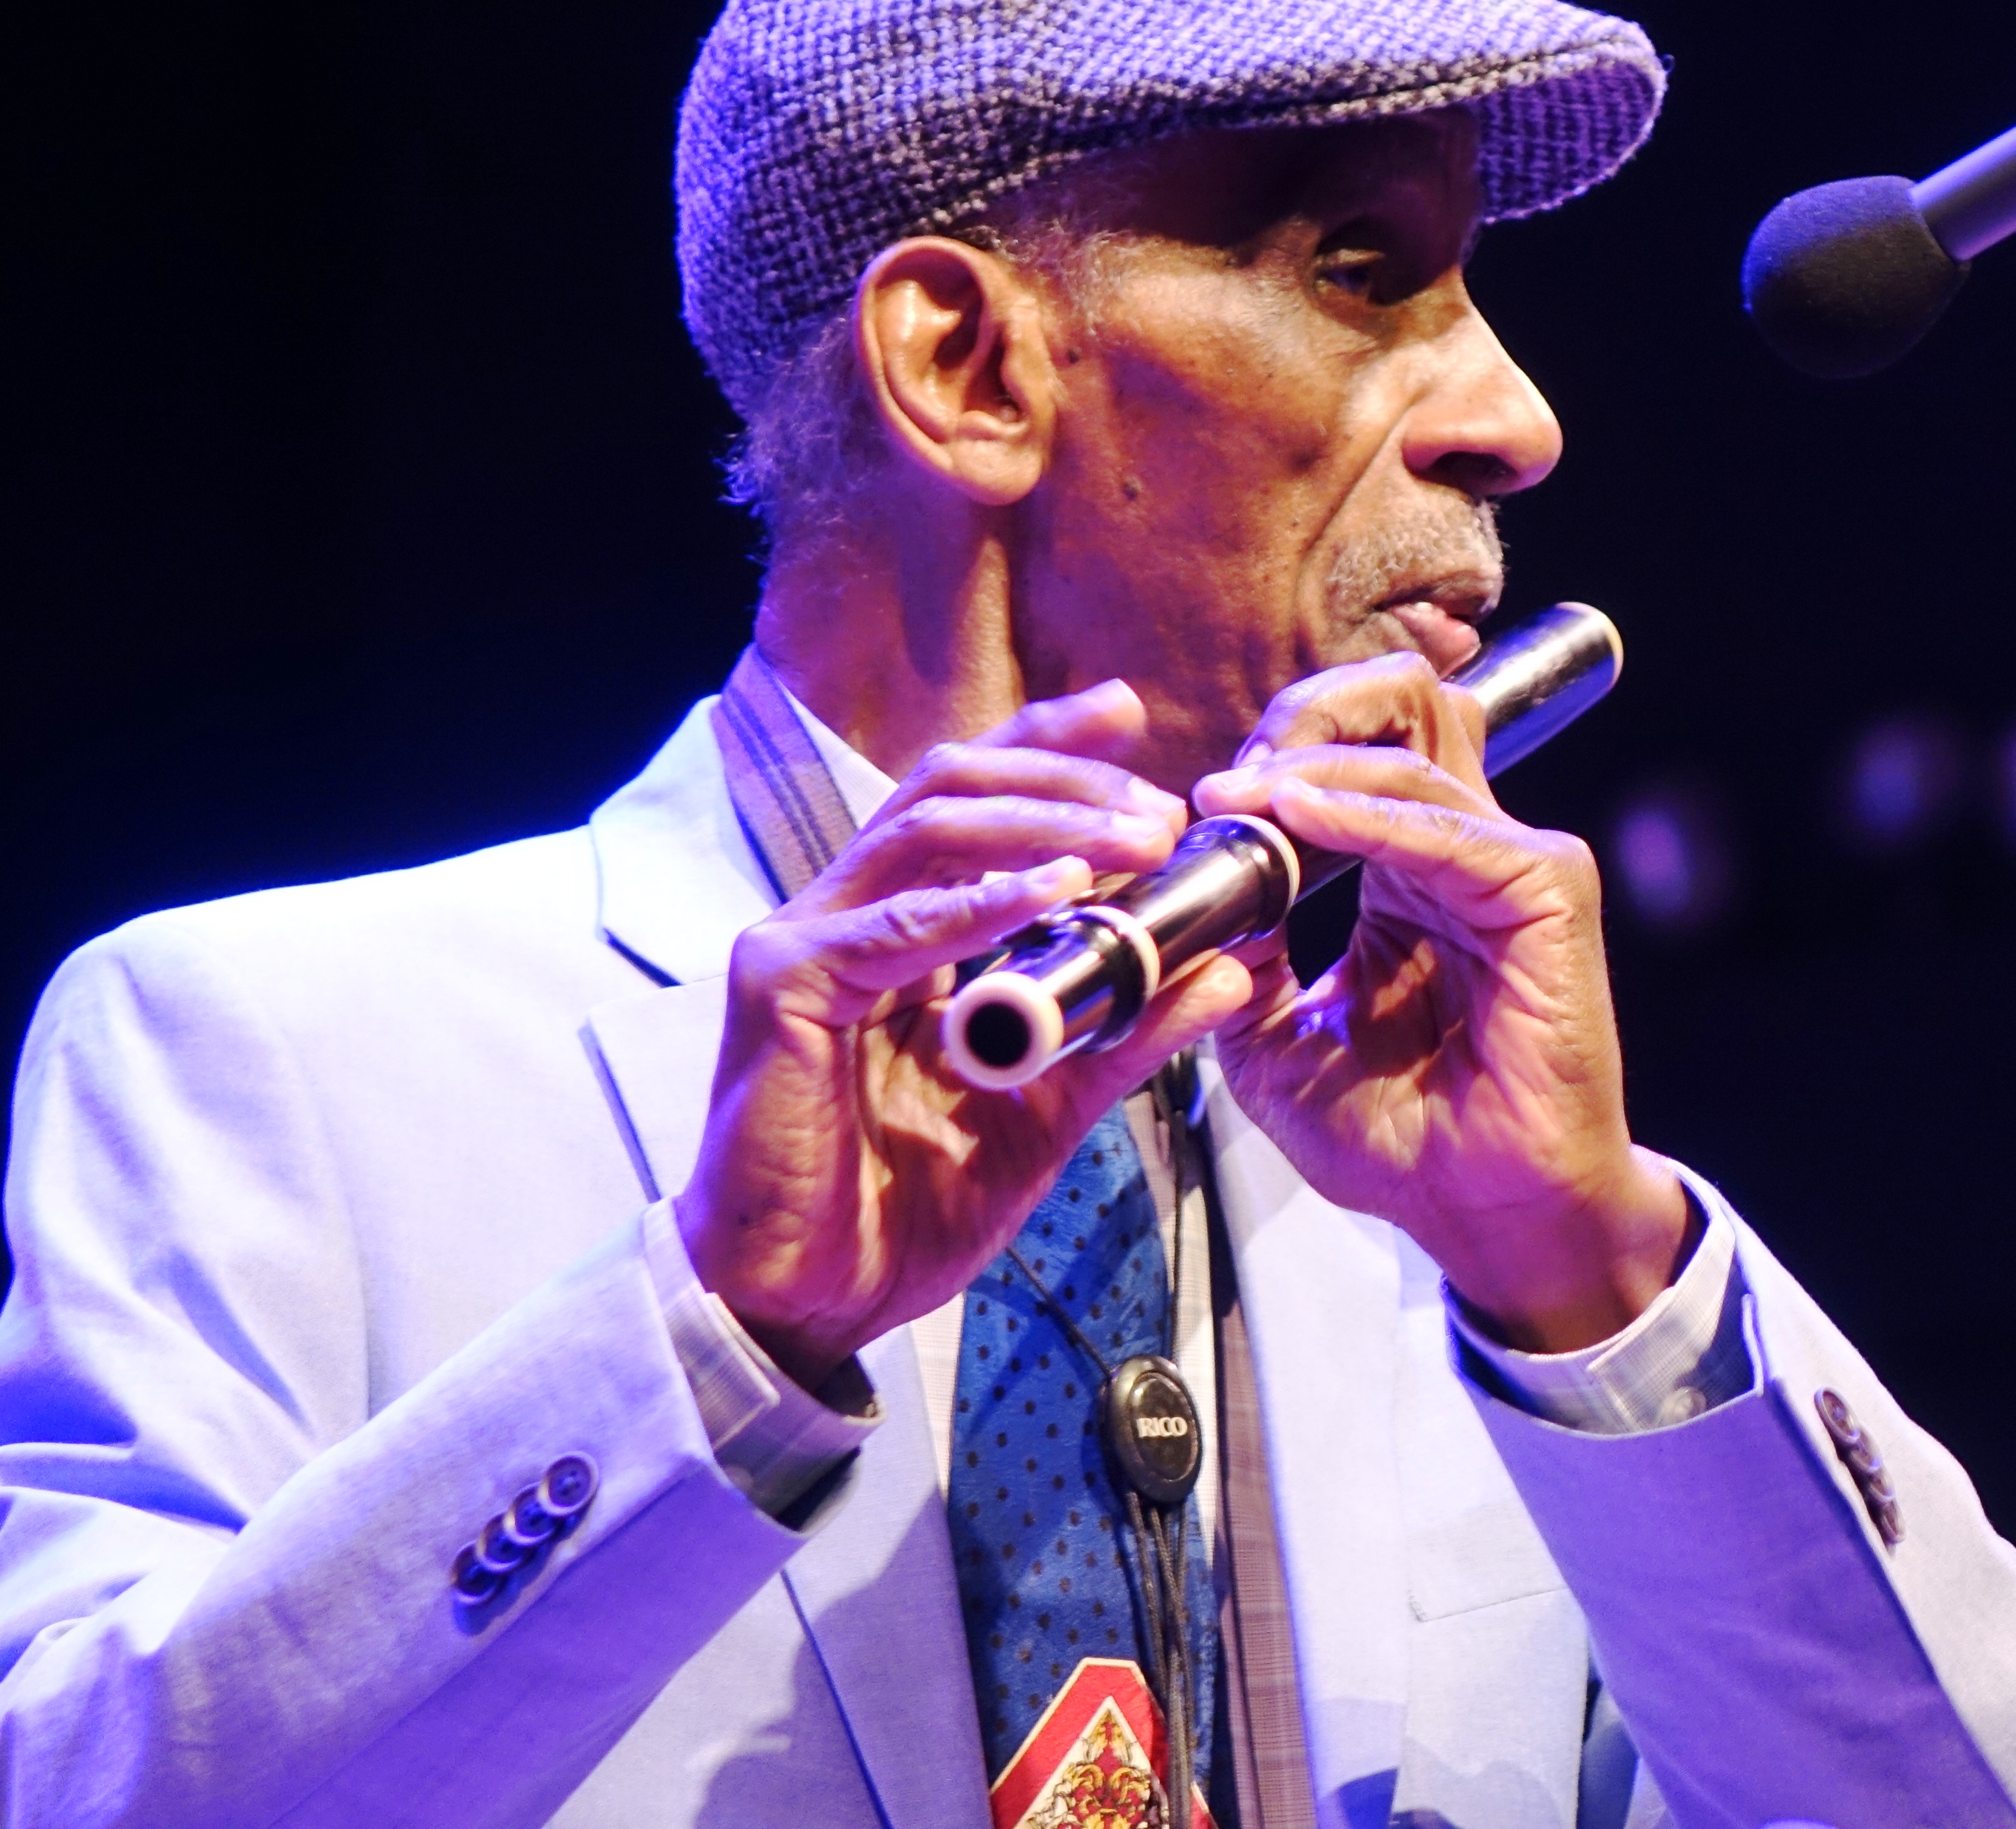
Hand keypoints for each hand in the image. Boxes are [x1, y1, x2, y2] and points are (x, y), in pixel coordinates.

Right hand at [678, 679, 1257, 1389]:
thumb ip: (1130, 1034)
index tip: (1132, 717)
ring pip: (927, 830)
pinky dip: (980, 903)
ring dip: (1041, 825)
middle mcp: (851, 913)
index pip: (977, 801)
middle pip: (953, 786)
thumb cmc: (903, 1205)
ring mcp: (808, 939)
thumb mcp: (1050, 1108)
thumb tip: (1231, 969)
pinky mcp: (783, 984)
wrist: (810, 1298)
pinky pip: (894, 925)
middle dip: (1064, 780)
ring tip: (1133, 841)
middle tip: (1159, 809)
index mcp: (907, 930)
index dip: (1049, 748)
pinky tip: (1057, 898)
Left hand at [1193, 653, 1690, 1352]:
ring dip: (1314, 766)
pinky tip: (1295, 817)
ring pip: (1413, 754)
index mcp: (1408, 874)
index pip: (1354, 757)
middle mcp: (1462, 851)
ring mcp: (1511, 863)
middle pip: (1400, 713)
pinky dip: (1365, 817)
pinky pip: (1445, 827)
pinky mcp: (1547, 890)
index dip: (1277, 755)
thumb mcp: (1274, 1051)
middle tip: (1231, 770)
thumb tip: (1187, 900)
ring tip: (1238, 795)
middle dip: (1309, 715)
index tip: (1200, 798)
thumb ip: (1237, 969)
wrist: (1485, 1213)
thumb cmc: (1404, 1140)